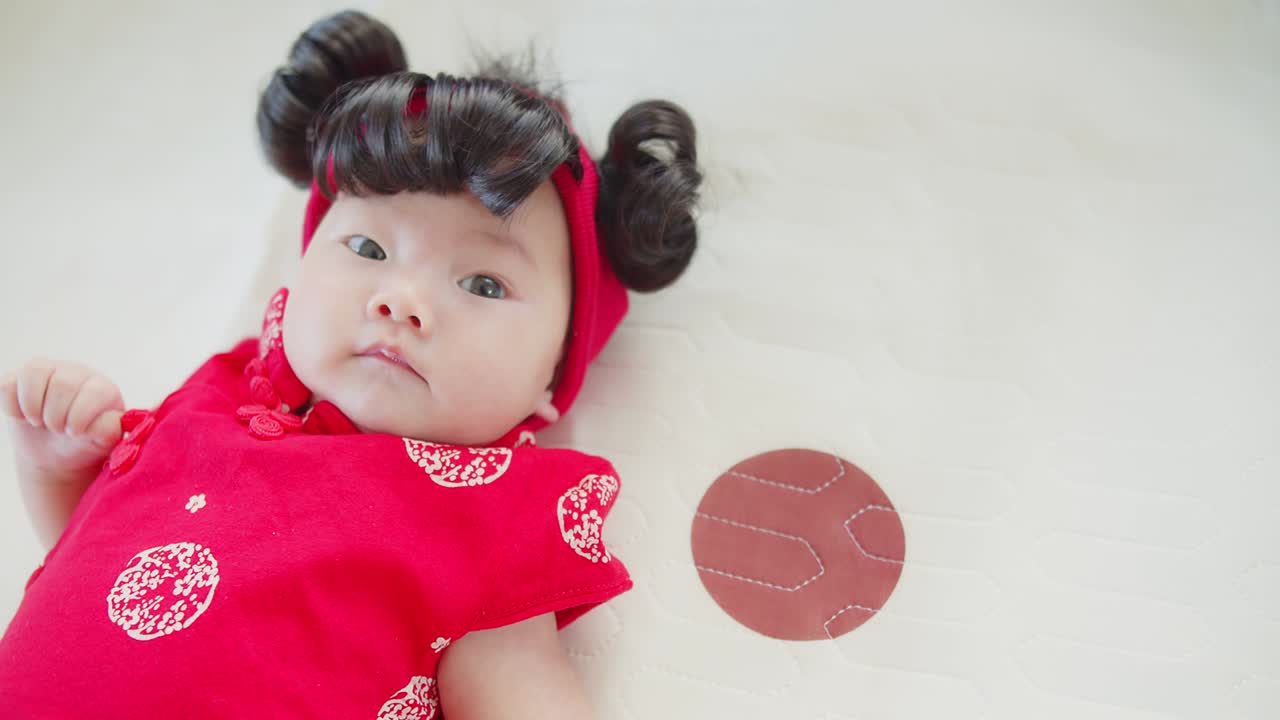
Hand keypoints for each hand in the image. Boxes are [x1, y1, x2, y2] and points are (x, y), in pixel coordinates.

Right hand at [1, 359, 124, 477]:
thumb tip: (105, 422)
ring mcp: (48, 372)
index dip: (80, 416)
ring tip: (39, 422)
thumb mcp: (103, 442)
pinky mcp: (19, 380)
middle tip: (57, 430)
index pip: (96, 391)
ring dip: (32, 406)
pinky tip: (23, 418)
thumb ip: (109, 430)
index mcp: (103, 388)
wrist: (58, 452)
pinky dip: (11, 406)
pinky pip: (7, 383)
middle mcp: (77, 374)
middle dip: (55, 416)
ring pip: (34, 371)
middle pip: (63, 383)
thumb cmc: (85, 444)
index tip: (75, 433)